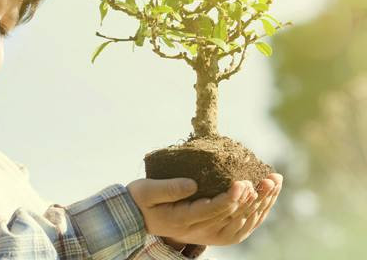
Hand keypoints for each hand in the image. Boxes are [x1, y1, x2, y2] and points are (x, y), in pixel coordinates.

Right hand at [126, 173, 282, 246]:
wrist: (137, 217)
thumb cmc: (141, 198)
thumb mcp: (147, 190)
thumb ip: (169, 188)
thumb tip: (193, 184)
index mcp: (183, 220)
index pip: (214, 210)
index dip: (232, 197)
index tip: (244, 181)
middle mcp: (199, 231)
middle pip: (234, 217)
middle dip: (255, 197)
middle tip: (269, 178)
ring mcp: (208, 234)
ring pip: (242, 223)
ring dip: (261, 203)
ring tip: (274, 182)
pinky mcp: (213, 232)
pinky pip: (241, 227)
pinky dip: (257, 213)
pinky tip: (267, 197)